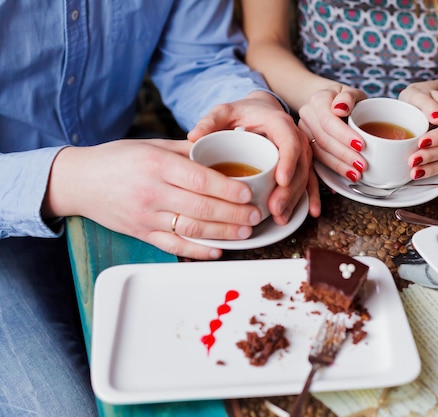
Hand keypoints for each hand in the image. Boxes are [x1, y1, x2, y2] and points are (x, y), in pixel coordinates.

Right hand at [44, 139, 264, 259]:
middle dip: (233, 214)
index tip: (248, 194)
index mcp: (157, 164)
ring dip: (222, 233)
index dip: (227, 189)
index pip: (199, 179)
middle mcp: (151, 191)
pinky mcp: (141, 233)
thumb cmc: (119, 159)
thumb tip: (222, 149)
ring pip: (191, 228)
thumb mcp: (152, 145)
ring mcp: (145, 216)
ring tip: (244, 232)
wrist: (80, 181)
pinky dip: (197, 250)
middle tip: (255, 216)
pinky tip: (218, 250)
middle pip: (200, 207)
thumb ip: (187, 150)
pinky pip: (173, 245)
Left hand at [189, 91, 320, 221]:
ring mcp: (301, 153)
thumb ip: (210, 121)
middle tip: (275, 208)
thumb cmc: (242, 112)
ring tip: (280, 217)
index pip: (289, 143)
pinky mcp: (301, 164)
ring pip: (305, 177)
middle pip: (300, 166)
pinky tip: (310, 213)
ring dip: (294, 199)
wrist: (261, 111)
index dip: (288, 162)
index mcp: (279, 123)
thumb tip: (193, 136)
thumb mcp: (224, 111)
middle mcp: (296, 138)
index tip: (281, 179)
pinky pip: (310, 181)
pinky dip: (311, 197)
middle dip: (289, 190)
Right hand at [297, 85, 367, 182]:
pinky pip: (315, 162)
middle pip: (323, 140)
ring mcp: (303, 133)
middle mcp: (307, 117)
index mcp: (317, 101)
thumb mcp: (353, 93)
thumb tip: (340, 108)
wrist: (331, 104)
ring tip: (356, 175)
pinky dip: (330, 172)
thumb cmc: (347, 101)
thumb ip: (349, 97)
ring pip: (318, 153)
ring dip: (338, 166)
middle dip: (344, 155)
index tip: (362, 145)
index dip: (344, 135)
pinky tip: (342, 180)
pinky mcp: (304, 147)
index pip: (328, 121)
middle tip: (362, 166)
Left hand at [398, 86, 437, 179]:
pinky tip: (421, 176)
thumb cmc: (418, 97)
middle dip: (432, 156)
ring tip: (414, 173)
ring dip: (433, 168)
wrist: (423, 102)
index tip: (421, 142)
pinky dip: (434, 173)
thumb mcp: (416, 93)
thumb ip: (426, 103)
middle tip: (412, 161)